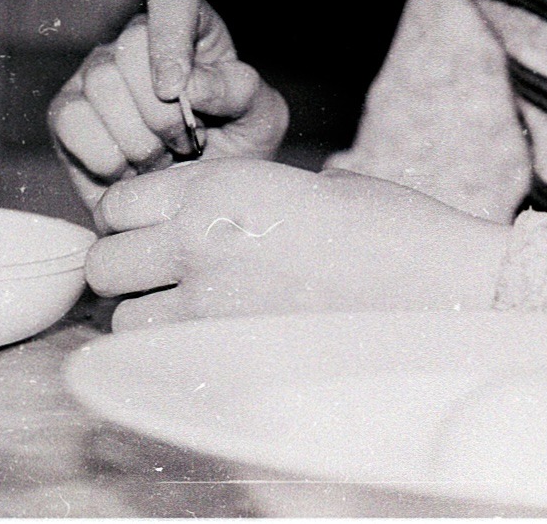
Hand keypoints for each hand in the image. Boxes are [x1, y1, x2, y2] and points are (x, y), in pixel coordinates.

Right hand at [48, 0, 289, 216]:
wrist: (195, 206)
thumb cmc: (236, 153)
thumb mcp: (262, 120)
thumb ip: (239, 90)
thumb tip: (190, 83)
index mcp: (191, 31)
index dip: (170, 38)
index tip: (177, 90)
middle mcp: (137, 44)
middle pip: (130, 46)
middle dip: (162, 110)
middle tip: (184, 141)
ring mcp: (96, 76)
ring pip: (102, 86)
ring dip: (139, 140)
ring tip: (162, 159)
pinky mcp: (67, 114)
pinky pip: (72, 121)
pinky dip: (106, 158)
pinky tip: (129, 171)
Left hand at [85, 158, 510, 327]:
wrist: (441, 282)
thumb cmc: (386, 227)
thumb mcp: (300, 183)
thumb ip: (236, 197)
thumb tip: (192, 221)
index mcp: (220, 187)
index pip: (118, 204)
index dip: (132, 220)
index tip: (157, 231)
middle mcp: (201, 242)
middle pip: (105, 265)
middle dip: (125, 272)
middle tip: (164, 278)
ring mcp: (212, 306)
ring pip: (123, 321)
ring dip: (146, 319)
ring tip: (192, 313)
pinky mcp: (232, 357)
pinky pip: (165, 362)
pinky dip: (176, 355)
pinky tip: (217, 343)